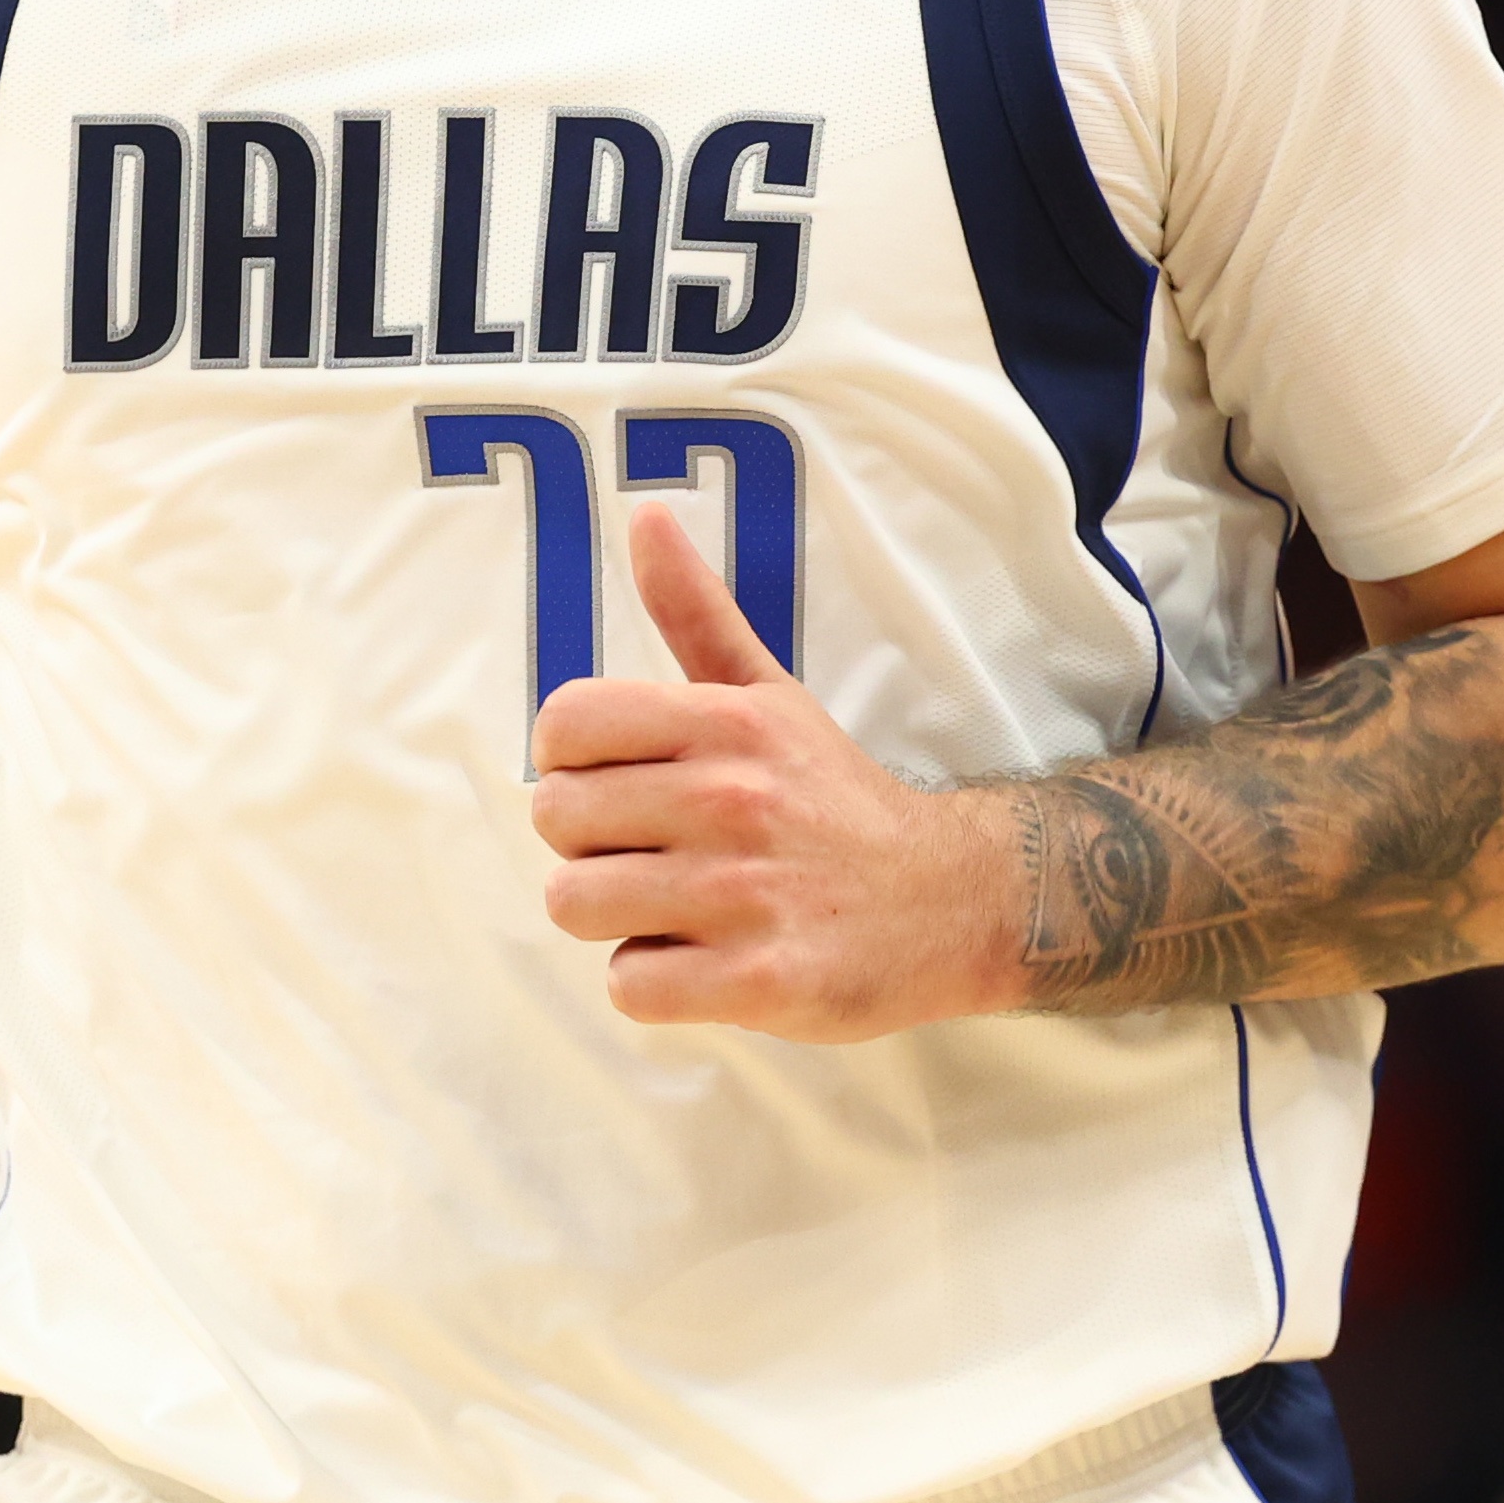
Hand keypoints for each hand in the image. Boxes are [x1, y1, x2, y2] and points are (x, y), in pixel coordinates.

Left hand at [527, 506, 1011, 1038]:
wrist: (948, 903)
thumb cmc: (833, 799)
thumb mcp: (770, 695)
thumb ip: (696, 611)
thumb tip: (643, 516)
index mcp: (725, 722)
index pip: (563, 724)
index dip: (570, 763)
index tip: (620, 785)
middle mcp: (732, 798)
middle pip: (555, 821)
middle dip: (590, 846)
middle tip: (657, 853)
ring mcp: (745, 892)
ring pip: (576, 905)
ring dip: (617, 919)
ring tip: (680, 908)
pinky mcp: (760, 981)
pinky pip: (629, 985)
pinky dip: (655, 983)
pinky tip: (706, 960)